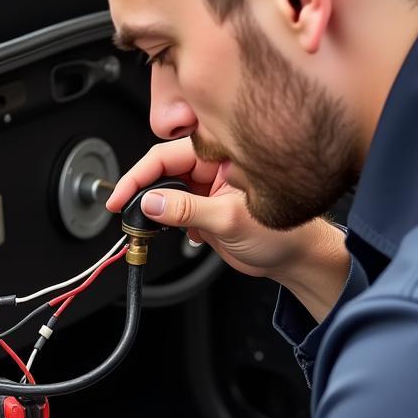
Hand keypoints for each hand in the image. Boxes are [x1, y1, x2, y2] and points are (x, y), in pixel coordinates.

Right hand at [107, 138, 350, 320]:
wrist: (296, 261)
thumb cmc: (283, 234)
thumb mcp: (229, 220)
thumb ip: (186, 209)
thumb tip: (150, 202)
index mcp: (221, 158)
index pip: (168, 156)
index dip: (140, 175)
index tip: (121, 196)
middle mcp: (212, 170)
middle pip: (163, 171)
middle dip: (142, 191)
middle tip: (126, 212)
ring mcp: (207, 190)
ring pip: (167, 191)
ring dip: (154, 209)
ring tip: (147, 227)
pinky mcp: (205, 209)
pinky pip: (175, 210)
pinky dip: (168, 223)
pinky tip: (179, 234)